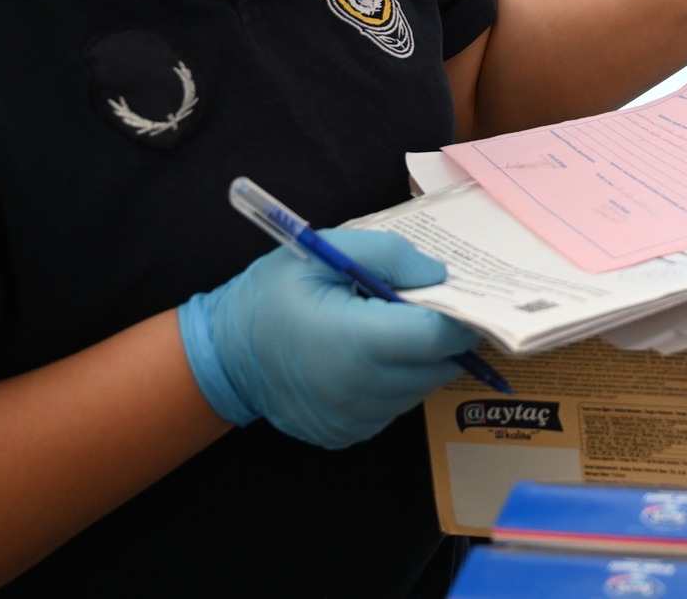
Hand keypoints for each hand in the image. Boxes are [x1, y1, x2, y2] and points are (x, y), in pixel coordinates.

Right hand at [178, 229, 477, 448]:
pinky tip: (365, 358)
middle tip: (421, 306)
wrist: (222, 357)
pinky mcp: (349, 434)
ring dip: (418, 360)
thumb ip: (389, 255)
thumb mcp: (323, 253)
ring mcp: (357, 419)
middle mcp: (363, 391)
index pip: (439, 337)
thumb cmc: (270, 297)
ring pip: (420, 388)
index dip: (461, 316)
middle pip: (438, 365)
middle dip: (441, 336)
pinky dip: (394, 381)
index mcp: (358, 343)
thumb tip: (437, 275)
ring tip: (385, 329)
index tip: (465, 298)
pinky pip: (395, 406)